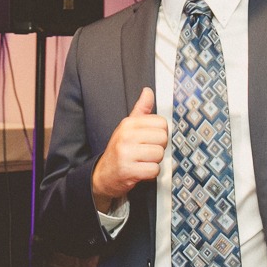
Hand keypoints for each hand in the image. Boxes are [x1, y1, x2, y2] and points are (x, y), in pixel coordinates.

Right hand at [91, 87, 166, 211]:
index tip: (150, 140)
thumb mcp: (127, 127)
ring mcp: (126, 153)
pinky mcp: (128, 170)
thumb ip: (141, 110)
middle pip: (163, 138)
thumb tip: (148, 92)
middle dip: (158, 148)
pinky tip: (140, 171)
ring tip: (142, 162)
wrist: (103, 174)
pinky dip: (150, 174)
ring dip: (154, 162)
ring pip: (159, 154)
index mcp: (128, 123)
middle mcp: (126, 136)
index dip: (160, 133)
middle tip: (146, 152)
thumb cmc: (120, 150)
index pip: (161, 123)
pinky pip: (154, 170)